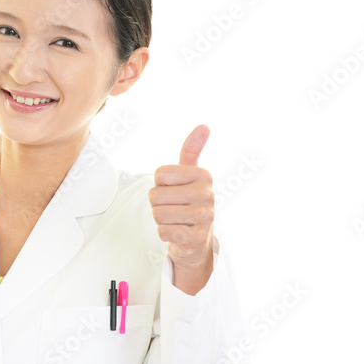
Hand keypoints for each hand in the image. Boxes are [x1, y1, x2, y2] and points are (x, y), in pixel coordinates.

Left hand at [149, 125, 214, 290]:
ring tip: (176, 219)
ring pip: (158, 214)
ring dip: (161, 220)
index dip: (160, 184)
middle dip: (158, 204)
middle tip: (174, 208)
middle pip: (155, 196)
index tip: (175, 190)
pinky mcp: (197, 237)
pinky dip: (165, 233)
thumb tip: (204, 126)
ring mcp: (205, 217)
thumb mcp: (189, 174)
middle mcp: (208, 194)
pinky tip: (178, 232)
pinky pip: (163, 231)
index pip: (159, 174)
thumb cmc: (188, 202)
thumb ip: (192, 150)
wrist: (197, 238)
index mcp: (204, 175)